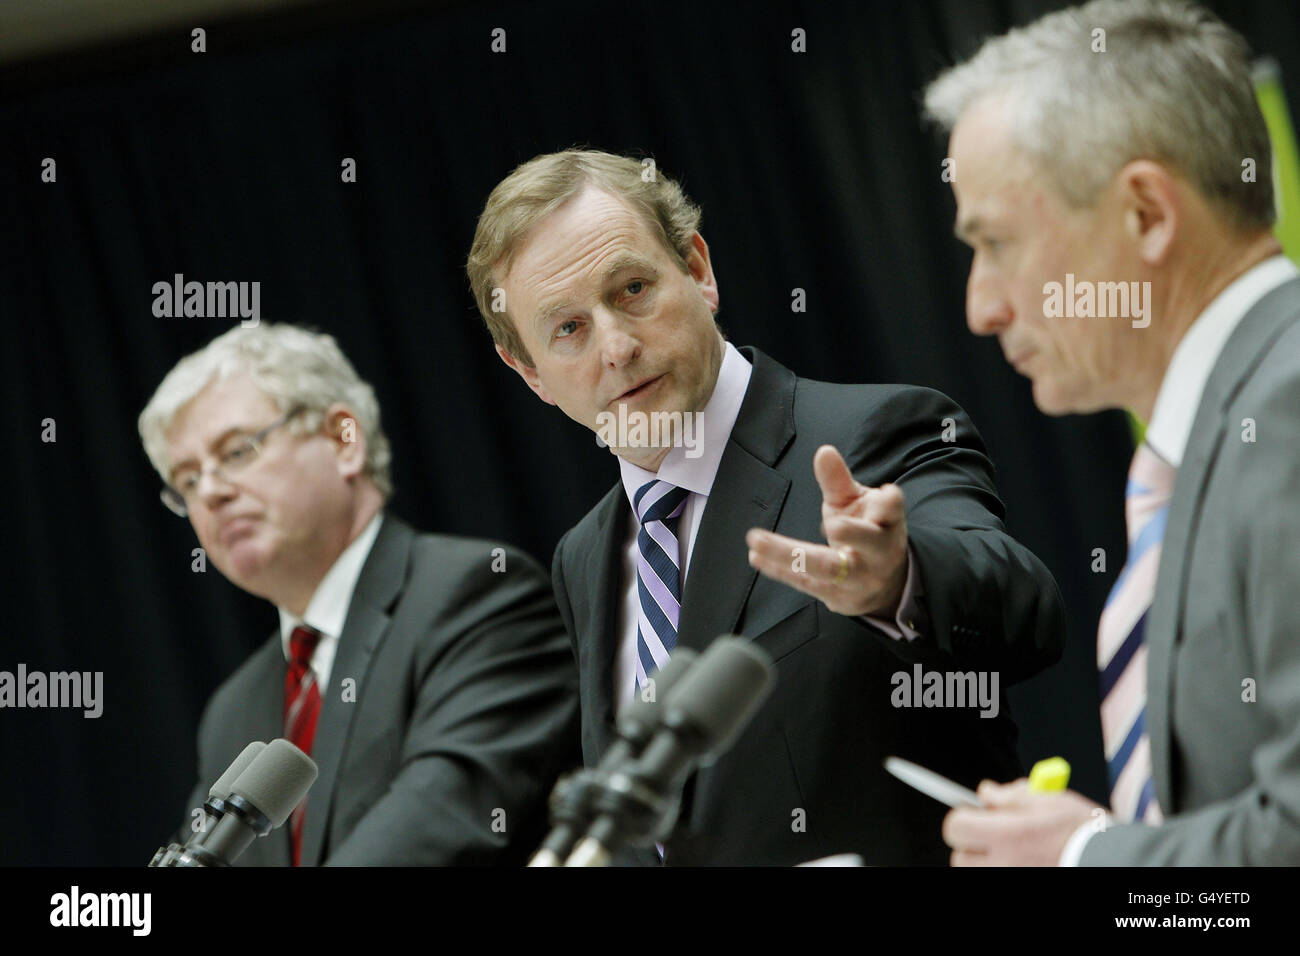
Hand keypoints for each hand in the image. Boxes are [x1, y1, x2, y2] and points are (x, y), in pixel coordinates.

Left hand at [746, 444, 907, 616]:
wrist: (886, 584)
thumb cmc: (867, 533)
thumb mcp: (857, 505)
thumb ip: (838, 481)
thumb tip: (824, 451)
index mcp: (887, 523)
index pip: (893, 510)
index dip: (889, 503)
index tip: (885, 493)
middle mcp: (878, 552)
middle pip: (867, 543)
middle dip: (851, 533)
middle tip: (832, 524)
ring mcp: (859, 577)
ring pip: (828, 568)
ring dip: (791, 554)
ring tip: (759, 542)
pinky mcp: (838, 596)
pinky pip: (806, 582)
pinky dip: (779, 569)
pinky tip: (757, 556)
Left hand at [942, 779, 1103, 865]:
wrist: (1110, 859)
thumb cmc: (1082, 830)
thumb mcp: (1046, 799)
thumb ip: (1009, 795)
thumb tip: (985, 793)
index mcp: (1008, 834)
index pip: (955, 827)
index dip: (962, 818)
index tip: (971, 815)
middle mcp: (1005, 863)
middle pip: (960, 857)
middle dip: (971, 844)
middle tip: (992, 835)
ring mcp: (1012, 880)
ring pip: (975, 873)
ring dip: (984, 862)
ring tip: (1010, 851)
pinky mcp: (1021, 893)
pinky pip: (995, 878)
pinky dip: (1001, 870)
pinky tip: (1020, 862)